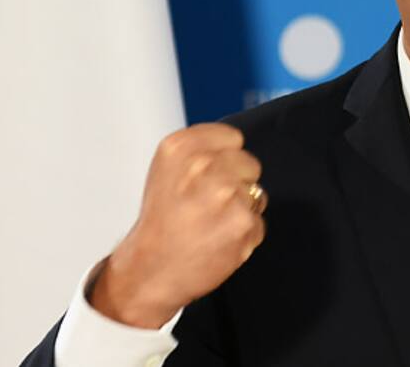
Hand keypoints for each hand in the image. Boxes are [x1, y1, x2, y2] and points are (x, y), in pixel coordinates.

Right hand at [90, 123, 266, 327]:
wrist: (150, 270)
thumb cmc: (161, 223)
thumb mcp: (167, 170)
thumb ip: (202, 151)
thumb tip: (236, 148)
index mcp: (181, 147)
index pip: (232, 138)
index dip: (224, 160)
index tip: (206, 177)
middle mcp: (203, 165)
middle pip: (249, 164)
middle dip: (236, 183)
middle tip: (207, 204)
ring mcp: (226, 193)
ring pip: (256, 193)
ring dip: (240, 209)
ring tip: (211, 223)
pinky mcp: (243, 222)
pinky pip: (258, 221)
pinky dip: (244, 234)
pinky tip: (218, 240)